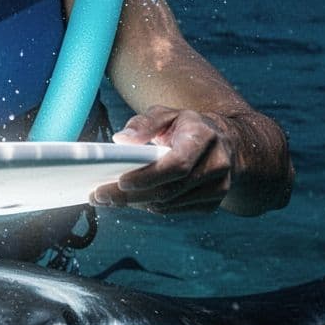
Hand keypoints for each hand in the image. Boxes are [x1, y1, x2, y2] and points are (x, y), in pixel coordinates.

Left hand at [91, 106, 237, 213]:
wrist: (224, 142)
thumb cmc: (186, 127)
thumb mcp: (166, 114)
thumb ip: (144, 123)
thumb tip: (121, 140)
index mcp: (205, 137)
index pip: (178, 165)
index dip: (149, 177)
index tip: (120, 181)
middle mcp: (217, 164)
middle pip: (170, 190)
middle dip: (131, 196)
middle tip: (100, 196)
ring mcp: (218, 187)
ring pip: (169, 204)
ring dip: (136, 204)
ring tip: (109, 199)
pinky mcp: (212, 203)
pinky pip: (174, 210)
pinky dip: (150, 206)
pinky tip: (132, 200)